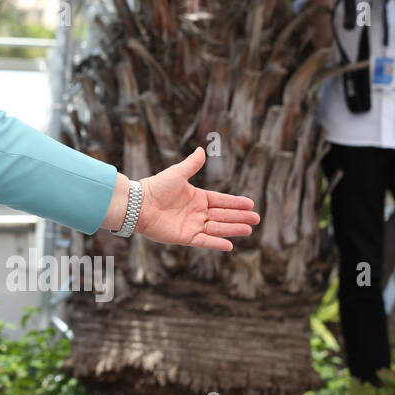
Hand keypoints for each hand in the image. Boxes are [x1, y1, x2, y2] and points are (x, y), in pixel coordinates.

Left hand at [136, 148, 259, 250]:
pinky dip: (216, 243)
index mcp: (196, 197)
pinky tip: (230, 245)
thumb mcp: (177, 173)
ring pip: (217, 228)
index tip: (251, 203)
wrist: (138, 204)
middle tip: (256, 218)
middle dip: (239, 217)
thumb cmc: (156, 187)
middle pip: (223, 215)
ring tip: (249, 230)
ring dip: (233, 229)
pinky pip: (204, 241)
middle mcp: (196, 212)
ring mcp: (191, 225)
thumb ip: (192, 164)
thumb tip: (201, 149)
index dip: (236, 203)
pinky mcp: (185, 237)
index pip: (221, 201)